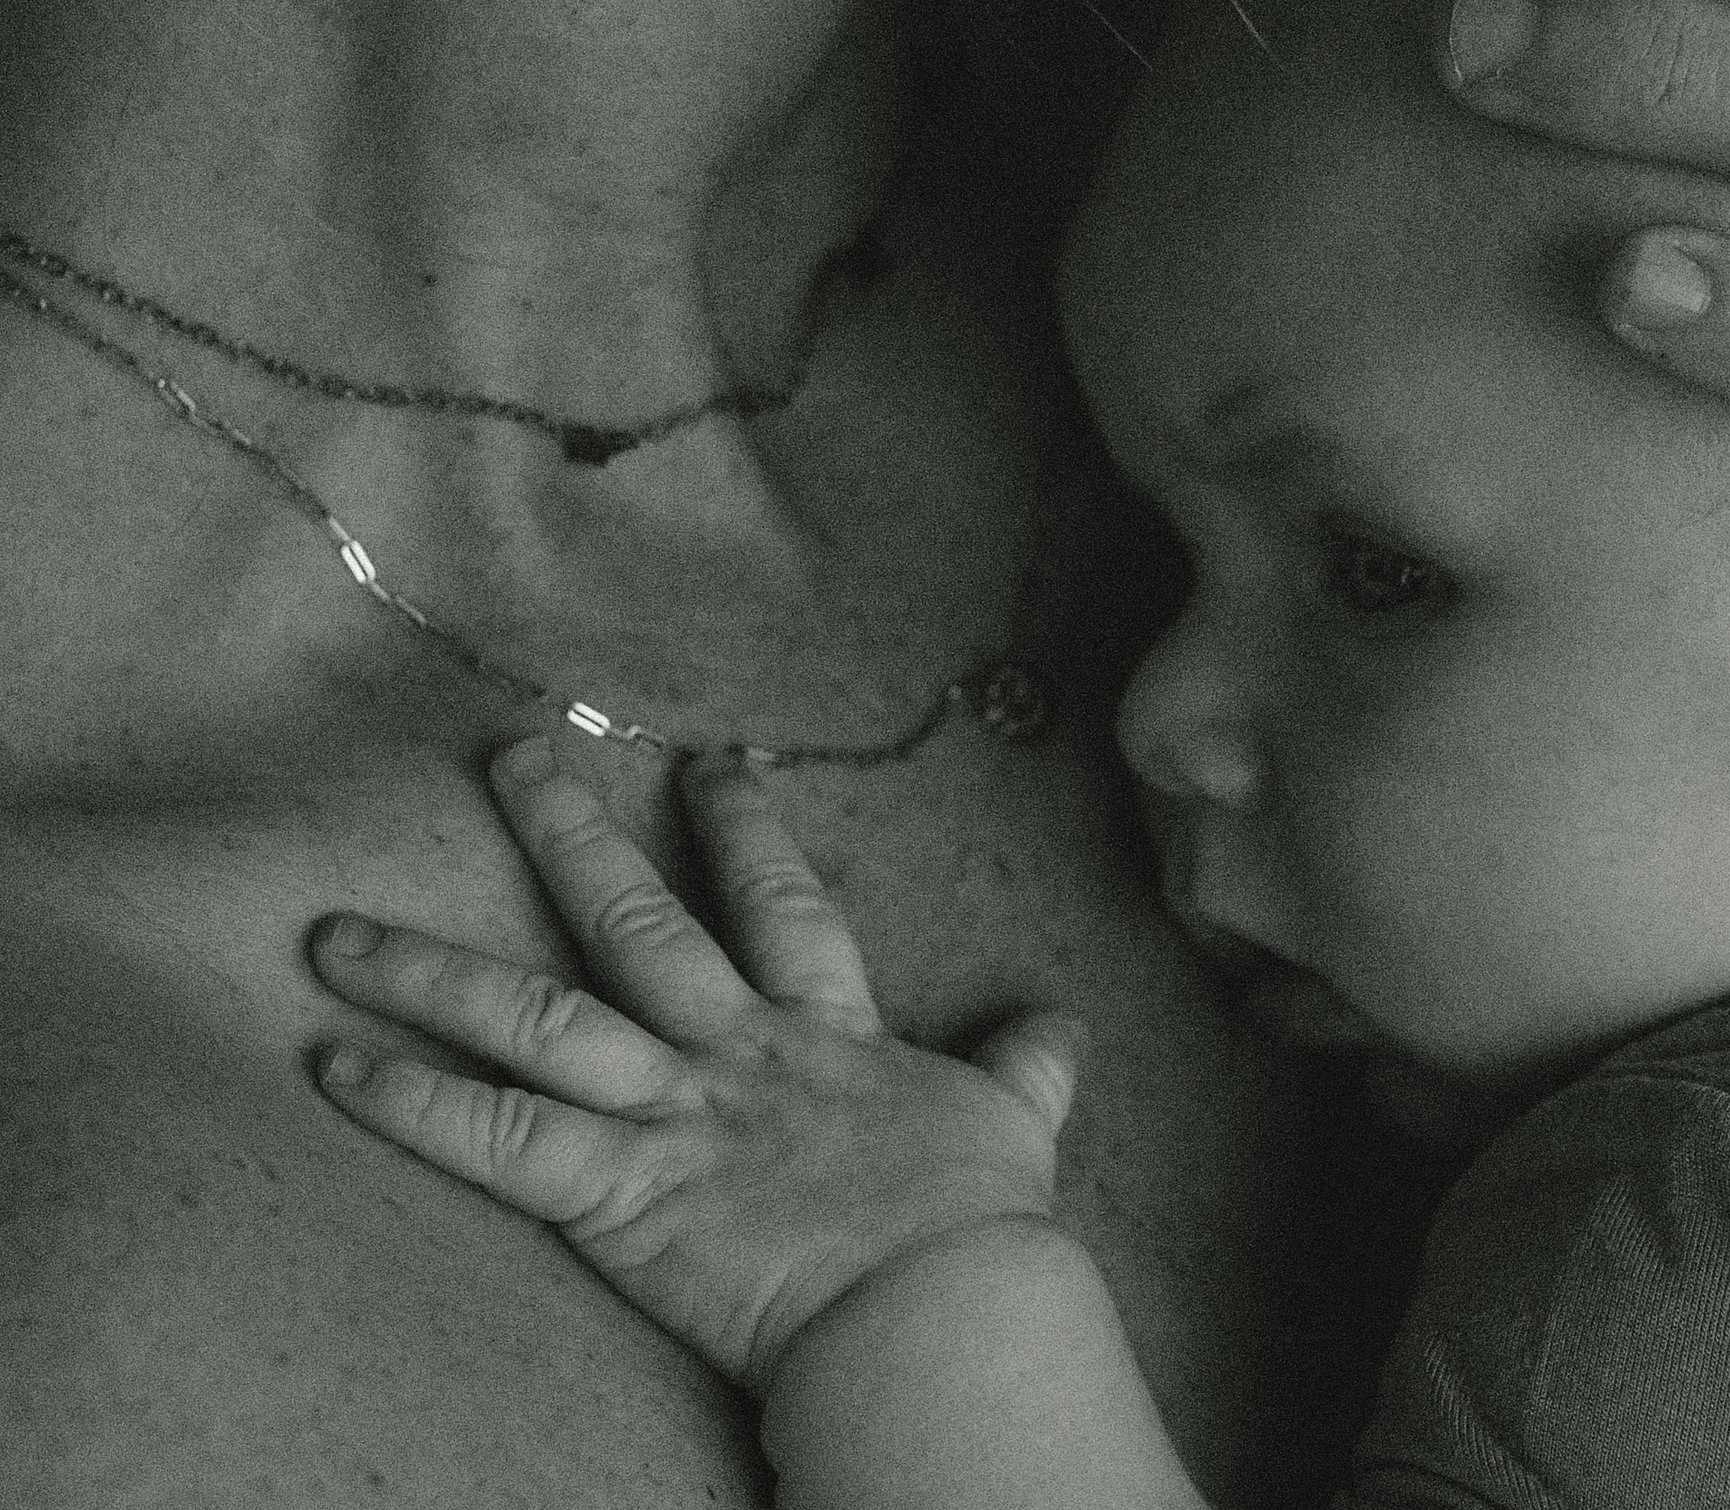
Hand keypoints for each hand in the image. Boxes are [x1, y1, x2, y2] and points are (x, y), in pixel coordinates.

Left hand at [309, 739, 1079, 1389]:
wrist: (937, 1305)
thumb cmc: (974, 1222)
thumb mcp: (1015, 1122)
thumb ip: (1028, 1064)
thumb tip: (1062, 1025)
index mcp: (824, 1029)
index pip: (778, 902)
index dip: (741, 828)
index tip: (703, 762)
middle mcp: (733, 1050)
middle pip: (636, 921)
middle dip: (568, 834)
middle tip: (509, 755)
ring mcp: (669, 1115)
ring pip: (536, 1018)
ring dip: (431, 972)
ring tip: (337, 933)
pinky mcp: (619, 1195)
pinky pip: (499, 1143)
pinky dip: (416, 1106)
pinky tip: (339, 1066)